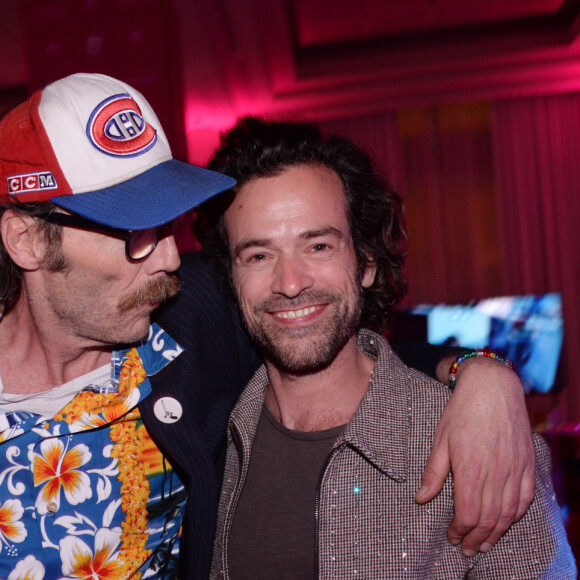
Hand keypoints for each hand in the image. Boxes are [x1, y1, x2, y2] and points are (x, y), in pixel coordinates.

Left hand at [415, 357, 535, 555]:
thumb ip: (433, 472)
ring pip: (508, 513)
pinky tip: (507, 521)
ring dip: (496, 533)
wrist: (492, 387)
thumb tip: (420, 498)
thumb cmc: (461, 411)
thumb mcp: (440, 439)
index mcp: (471, 470)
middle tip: (468, 550)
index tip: (452, 537)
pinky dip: (516, 515)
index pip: (467, 514)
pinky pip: (525, 498)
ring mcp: (515, 470)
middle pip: (488, 519)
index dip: (459, 531)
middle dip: (476, 539)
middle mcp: (496, 474)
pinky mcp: (527, 463)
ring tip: (485, 544)